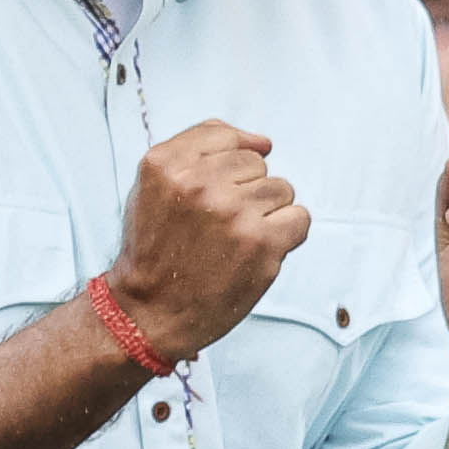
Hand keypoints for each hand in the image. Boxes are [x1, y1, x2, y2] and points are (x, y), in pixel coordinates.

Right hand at [104, 120, 305, 356]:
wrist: (149, 310)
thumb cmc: (156, 248)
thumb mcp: (154, 184)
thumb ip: (199, 148)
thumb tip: (264, 142)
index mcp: (166, 163)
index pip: (226, 137)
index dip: (226, 168)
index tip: (211, 195)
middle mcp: (198, 182)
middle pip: (257, 164)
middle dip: (245, 192)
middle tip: (216, 226)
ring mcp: (232, 212)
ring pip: (281, 189)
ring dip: (265, 215)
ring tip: (234, 241)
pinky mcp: (261, 242)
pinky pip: (299, 218)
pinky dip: (285, 236)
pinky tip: (256, 251)